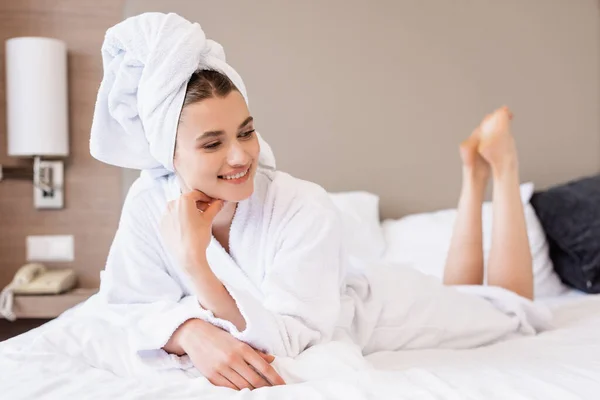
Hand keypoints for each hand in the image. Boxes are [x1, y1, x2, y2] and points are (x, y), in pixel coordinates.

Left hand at [160, 190, 223, 269]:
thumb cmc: (199, 237)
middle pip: (186, 201)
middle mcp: (171, 205)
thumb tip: (221, 201)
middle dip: (196, 205)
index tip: (211, 204)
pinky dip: (179, 220)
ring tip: (196, 222)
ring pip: (178, 209)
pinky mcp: (161, 225)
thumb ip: (215, 207)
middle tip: (206, 213)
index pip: (196, 194)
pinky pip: (172, 218)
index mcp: (183, 200)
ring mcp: (165, 215)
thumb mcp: (209, 220)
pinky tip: (187, 228)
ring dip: (187, 212)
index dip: (206, 198)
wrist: (188, 257)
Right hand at [165, 319, 285, 389]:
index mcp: (242, 348)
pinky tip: (245, 393)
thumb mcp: (239, 341)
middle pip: (255, 380)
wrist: (196, 335)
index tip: (283, 385)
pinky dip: (238, 392)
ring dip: (253, 392)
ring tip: (261, 394)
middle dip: (266, 388)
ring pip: (242, 386)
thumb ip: (256, 352)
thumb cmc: (220, 338)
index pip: (264, 367)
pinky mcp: (212, 376)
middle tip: (275, 392)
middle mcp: (233, 359)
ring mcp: (222, 369)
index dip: (275, 378)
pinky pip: (229, 389)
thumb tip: (272, 359)